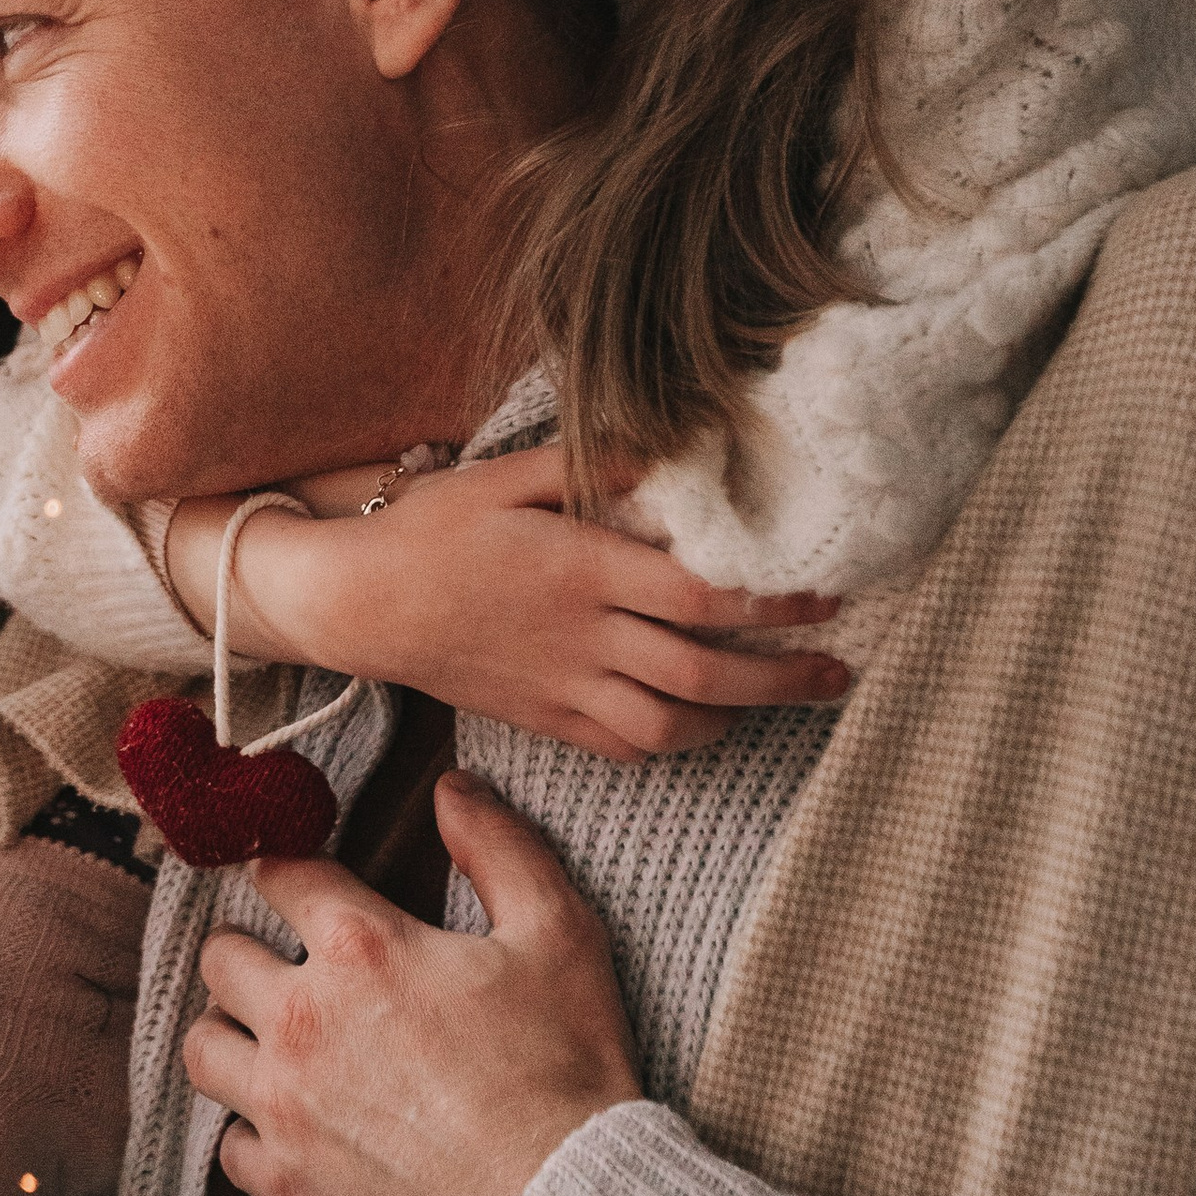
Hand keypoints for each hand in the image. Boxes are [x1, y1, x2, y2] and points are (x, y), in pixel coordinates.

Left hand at [181, 771, 642, 1195]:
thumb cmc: (567, 1075)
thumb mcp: (559, 937)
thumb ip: (499, 848)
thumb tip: (453, 788)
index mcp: (360, 948)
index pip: (279, 874)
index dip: (288, 868)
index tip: (298, 880)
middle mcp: (301, 1020)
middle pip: (221, 956)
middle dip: (252, 950)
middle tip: (292, 968)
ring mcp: (284, 1107)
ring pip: (203, 1046)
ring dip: (235, 1034)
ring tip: (276, 1042)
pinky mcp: (285, 1185)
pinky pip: (228, 1143)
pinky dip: (255, 1130)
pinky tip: (299, 1127)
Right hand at [191, 447, 846, 753]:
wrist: (356, 603)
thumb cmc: (429, 528)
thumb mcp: (504, 475)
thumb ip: (592, 462)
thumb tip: (672, 449)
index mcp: (580, 568)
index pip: (701, 594)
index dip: (774, 602)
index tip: (826, 594)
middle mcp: (581, 636)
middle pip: (706, 672)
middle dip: (784, 677)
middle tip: (839, 669)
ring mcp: (562, 686)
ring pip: (672, 724)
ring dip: (738, 718)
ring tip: (781, 700)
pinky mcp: (542, 718)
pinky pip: (625, 746)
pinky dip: (674, 741)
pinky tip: (699, 721)